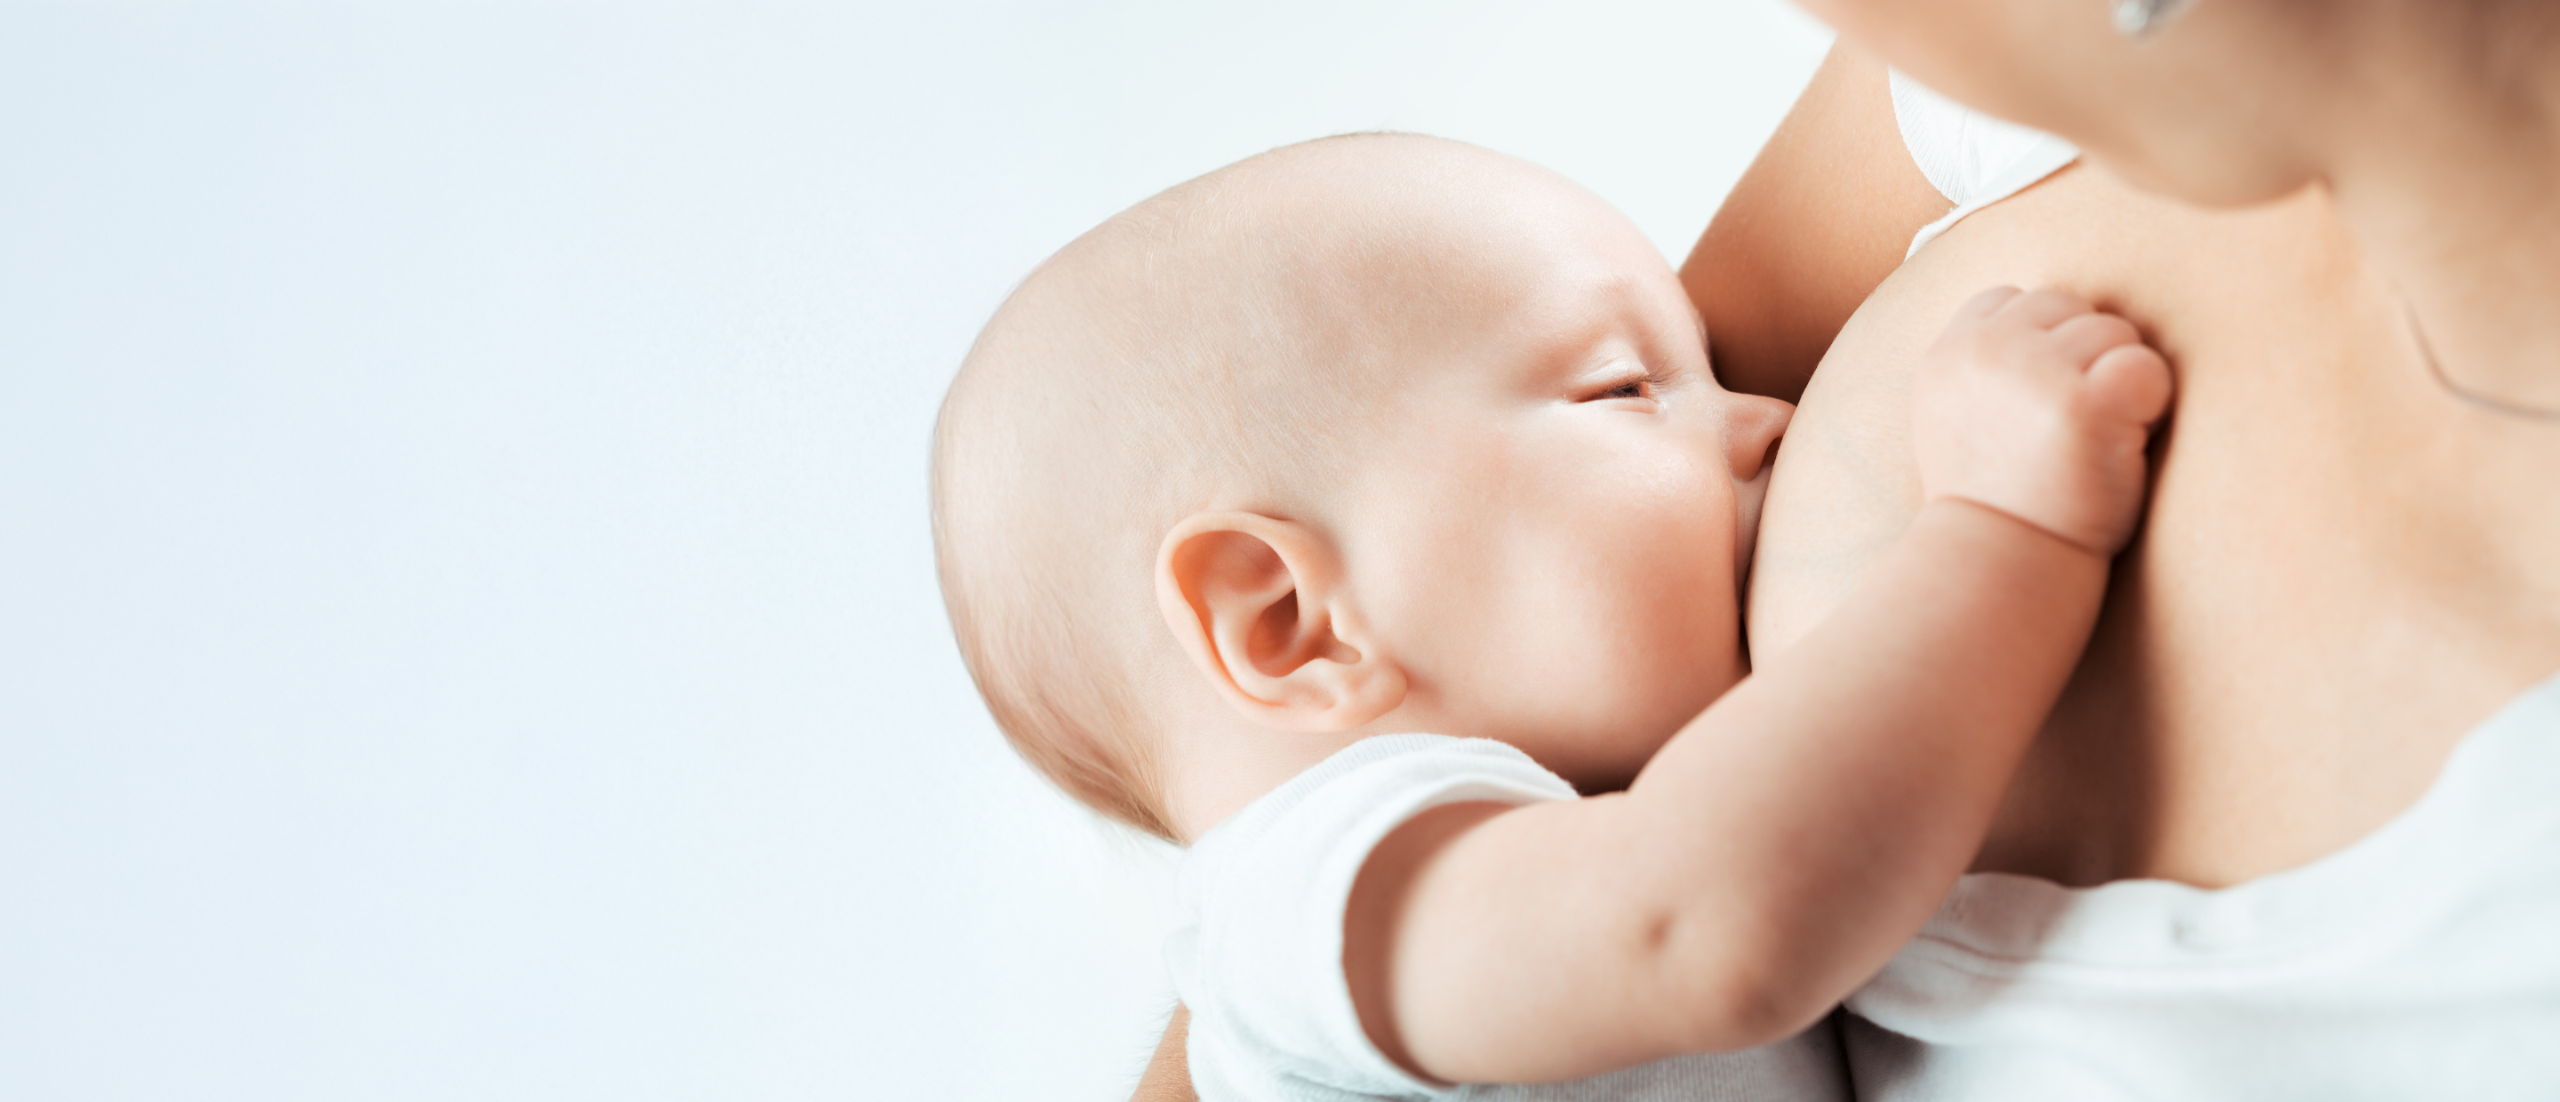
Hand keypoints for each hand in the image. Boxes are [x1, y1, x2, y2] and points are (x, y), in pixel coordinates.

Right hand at [1912, 286, 2173, 554]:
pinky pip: (2145, 366)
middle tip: (2072, 427)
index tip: (2040, 404)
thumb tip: (2042, 319)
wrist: (2002, 565)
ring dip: (2118, 382)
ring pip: (2112, 331)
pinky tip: (2122, 444)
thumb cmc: (1994, 501)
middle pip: (2067, 306)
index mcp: (1948, 354)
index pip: (2011, 299)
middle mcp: (1984, 351)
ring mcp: (2034, 370)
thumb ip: (1983, 364)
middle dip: (2084, 356)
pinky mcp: (2085, 401)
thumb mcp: (1955, 419)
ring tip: (2092, 441)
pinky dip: (2150, 403)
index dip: (2042, 342)